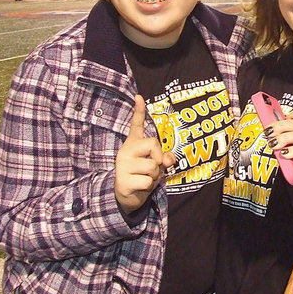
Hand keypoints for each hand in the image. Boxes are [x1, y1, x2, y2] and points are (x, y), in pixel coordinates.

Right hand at [115, 95, 175, 212]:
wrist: (126, 197)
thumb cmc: (143, 176)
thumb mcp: (156, 165)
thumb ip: (164, 158)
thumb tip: (169, 158)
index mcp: (134, 144)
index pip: (136, 125)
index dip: (139, 111)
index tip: (139, 96)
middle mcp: (126, 151)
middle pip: (153, 144)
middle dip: (159, 158)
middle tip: (153, 168)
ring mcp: (123, 165)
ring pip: (153, 166)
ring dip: (155, 176)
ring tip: (145, 179)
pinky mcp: (123, 180)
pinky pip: (148, 181)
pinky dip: (149, 187)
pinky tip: (140, 187)